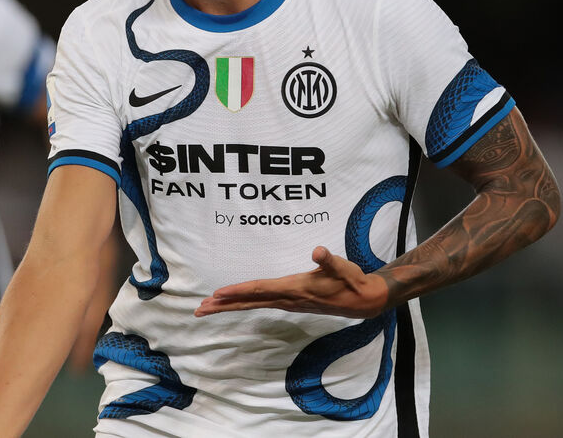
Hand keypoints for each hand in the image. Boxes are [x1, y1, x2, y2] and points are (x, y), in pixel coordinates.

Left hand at [194, 246, 389, 318]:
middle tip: (199, 310)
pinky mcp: (291, 302)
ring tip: (207, 308)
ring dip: (229, 306)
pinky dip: (244, 302)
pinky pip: (261, 303)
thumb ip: (330, 261)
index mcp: (295, 288)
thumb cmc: (351, 281)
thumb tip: (319, 252)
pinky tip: (234, 303)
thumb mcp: (343, 268)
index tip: (217, 294)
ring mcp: (288, 302)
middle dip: (223, 306)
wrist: (363, 301)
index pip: (260, 289)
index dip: (238, 291)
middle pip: (249, 301)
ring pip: (253, 304)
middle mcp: (287, 298)